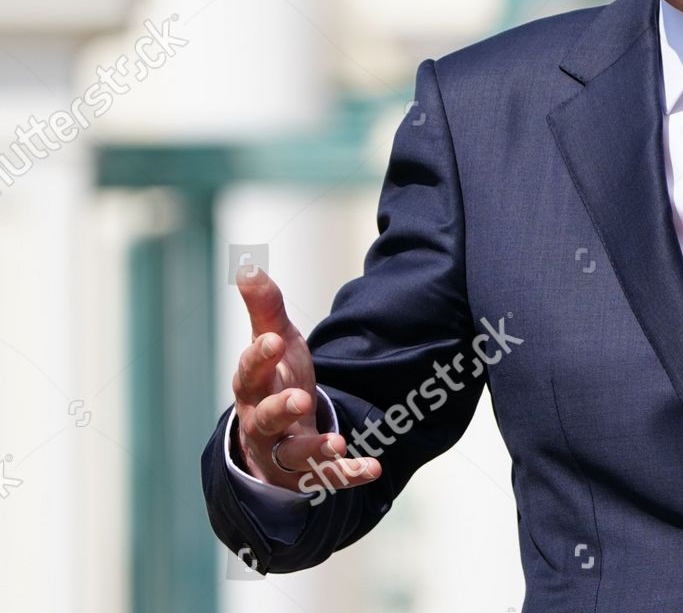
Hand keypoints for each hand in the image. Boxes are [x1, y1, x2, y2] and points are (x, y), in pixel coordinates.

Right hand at [232, 263, 380, 492]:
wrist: (277, 436)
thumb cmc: (276, 379)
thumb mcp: (274, 341)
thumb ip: (265, 308)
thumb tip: (248, 266)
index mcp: (253, 387)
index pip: (249, 372)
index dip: (259, 357)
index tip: (274, 339)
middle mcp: (262, 422)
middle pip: (264, 417)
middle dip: (280, 407)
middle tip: (300, 397)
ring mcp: (284, 451)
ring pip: (293, 454)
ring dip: (315, 448)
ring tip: (337, 441)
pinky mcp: (309, 473)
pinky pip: (328, 477)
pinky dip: (349, 473)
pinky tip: (373, 468)